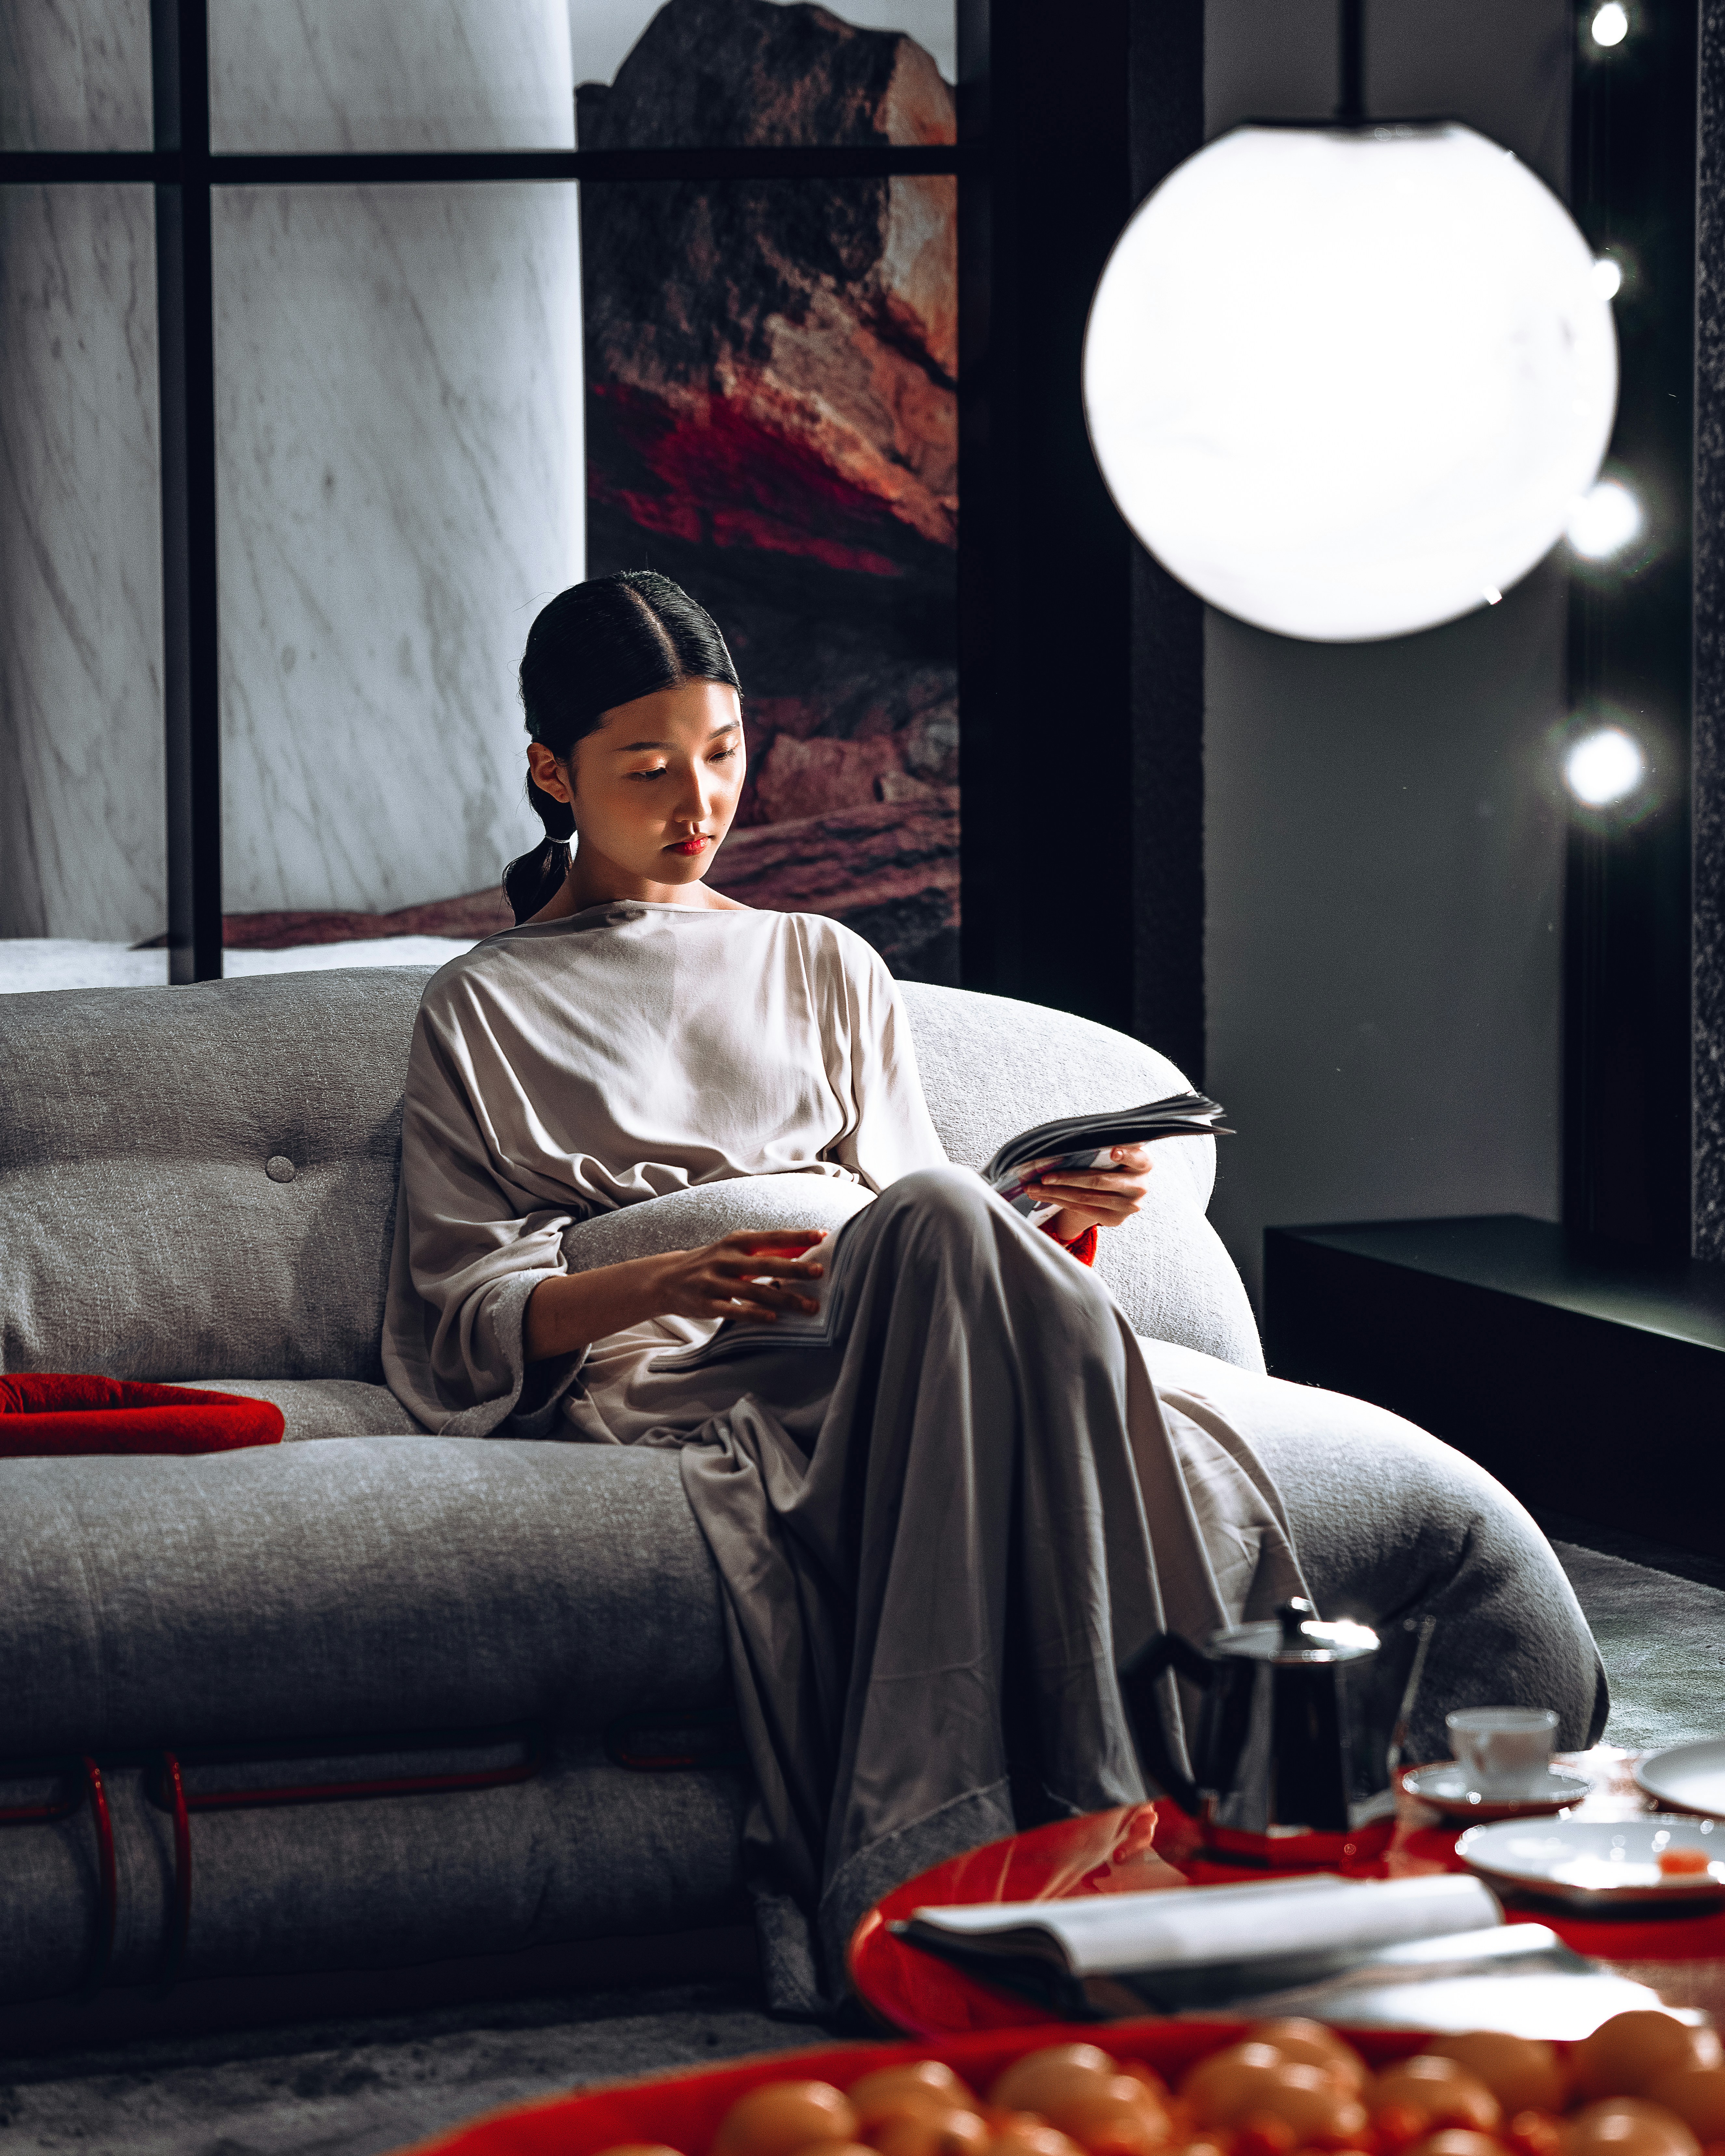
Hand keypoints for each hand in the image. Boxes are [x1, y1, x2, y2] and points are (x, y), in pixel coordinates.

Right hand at [651, 1229, 827, 1323]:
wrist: (667, 1279)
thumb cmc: (713, 1263)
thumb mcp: (734, 1250)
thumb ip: (765, 1251)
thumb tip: (802, 1250)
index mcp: (737, 1241)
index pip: (772, 1237)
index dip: (797, 1236)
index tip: (822, 1235)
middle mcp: (726, 1258)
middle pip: (766, 1264)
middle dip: (795, 1268)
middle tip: (820, 1272)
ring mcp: (715, 1281)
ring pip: (755, 1291)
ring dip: (785, 1299)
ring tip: (810, 1307)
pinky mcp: (706, 1303)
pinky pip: (734, 1310)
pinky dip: (755, 1314)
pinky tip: (775, 1319)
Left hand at [1024, 1142, 1154, 1240]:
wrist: (1120, 1190)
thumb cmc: (1112, 1162)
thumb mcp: (1113, 1150)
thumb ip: (1102, 1146)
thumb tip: (1065, 1141)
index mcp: (1144, 1164)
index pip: (1139, 1158)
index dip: (1127, 1154)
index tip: (1113, 1151)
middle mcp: (1139, 1186)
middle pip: (1100, 1181)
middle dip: (1068, 1178)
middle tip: (1044, 1176)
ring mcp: (1128, 1206)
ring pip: (1086, 1197)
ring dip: (1055, 1192)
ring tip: (1032, 1187)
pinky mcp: (1115, 1219)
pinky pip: (1082, 1209)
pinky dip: (1059, 1200)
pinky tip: (1042, 1195)